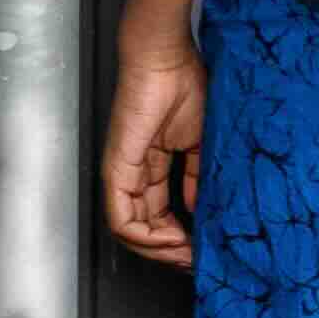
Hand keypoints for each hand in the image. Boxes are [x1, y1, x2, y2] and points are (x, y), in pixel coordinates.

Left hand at [103, 17, 205, 267]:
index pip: (158, 216)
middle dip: (169, 252)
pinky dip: (144, 236)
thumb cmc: (183, 85)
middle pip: (142, 229)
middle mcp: (132, 174)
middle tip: (195, 261)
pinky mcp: (116, 167)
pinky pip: (120, 217)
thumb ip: (196, 178)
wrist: (167, 57)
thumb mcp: (199, 143)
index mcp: (151, 167)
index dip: (179, 238)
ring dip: (158, 250)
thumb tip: (198, 210)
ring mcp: (121, 173)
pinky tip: (170, 239)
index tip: (202, 249)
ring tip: (185, 253)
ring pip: (128, 231)